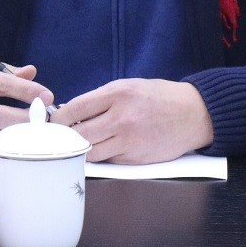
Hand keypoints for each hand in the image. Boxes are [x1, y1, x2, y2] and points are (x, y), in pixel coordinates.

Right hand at [0, 56, 54, 153]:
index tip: (47, 96)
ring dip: (17, 135)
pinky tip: (14, 140)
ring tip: (35, 130)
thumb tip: (31, 74)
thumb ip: (4, 70)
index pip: (0, 85)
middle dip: (26, 119)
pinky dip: (0, 144)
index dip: (26, 91)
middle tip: (45, 118)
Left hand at [49, 78, 213, 163]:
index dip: (58, 118)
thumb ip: (101, 99)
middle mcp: (122, 118)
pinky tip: (105, 147)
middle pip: (79, 134)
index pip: (75, 109)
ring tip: (80, 143)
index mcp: (118, 94)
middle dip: (66, 136)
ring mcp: (129, 141)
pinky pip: (108, 160)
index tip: (52, 122)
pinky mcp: (135, 159)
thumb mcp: (129, 86)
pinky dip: (102, 155)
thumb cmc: (159, 97)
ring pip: (91, 152)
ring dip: (82, 149)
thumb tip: (71, 112)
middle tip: (60, 136)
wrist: (193, 114)